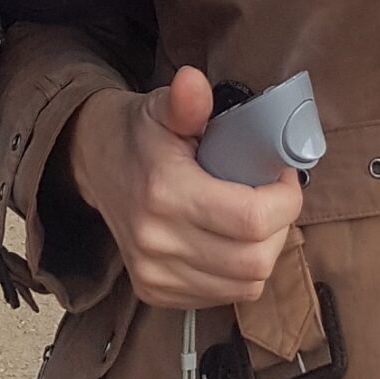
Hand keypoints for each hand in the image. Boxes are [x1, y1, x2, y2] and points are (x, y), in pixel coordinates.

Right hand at [66, 68, 302, 309]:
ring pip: (245, 286)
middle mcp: (157, 242)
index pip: (251, 219)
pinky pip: (222, 297)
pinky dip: (239, 274)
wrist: (94, 162)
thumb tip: (193, 81)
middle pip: (254, 260)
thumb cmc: (139, 133)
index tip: (284, 175)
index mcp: (165, 193)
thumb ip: (186, 101)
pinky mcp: (155, 292)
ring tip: (256, 218)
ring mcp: (155, 274)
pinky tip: (231, 241)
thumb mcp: (161, 106)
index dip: (285, 200)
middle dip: (280, 228)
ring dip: (264, 253)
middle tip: (275, 197)